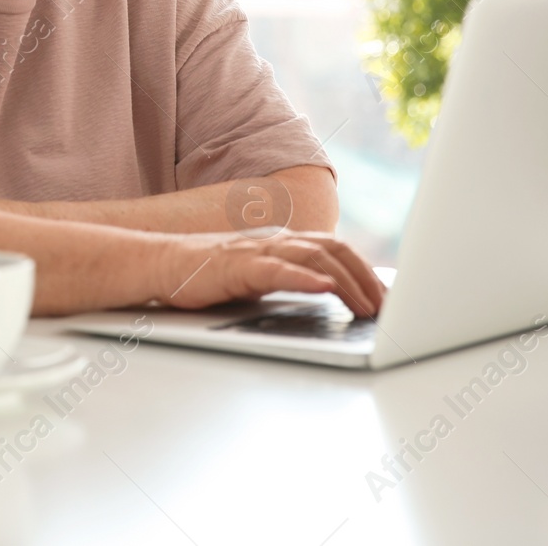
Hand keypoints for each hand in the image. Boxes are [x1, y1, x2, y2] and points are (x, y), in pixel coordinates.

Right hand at [151, 231, 385, 315]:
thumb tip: (328, 296)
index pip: (335, 249)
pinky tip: (325, 290)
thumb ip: (289, 280)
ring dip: (345, 282)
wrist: (161, 265)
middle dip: (365, 278)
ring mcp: (257, 250)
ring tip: (366, 305)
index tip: (386, 296)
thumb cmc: (208, 275)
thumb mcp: (259, 279)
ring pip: (313, 258)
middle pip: (334, 250)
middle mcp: (276, 241)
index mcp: (283, 243)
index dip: (364, 270)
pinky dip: (304, 279)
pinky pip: (277, 270)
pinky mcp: (237, 266)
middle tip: (385, 307)